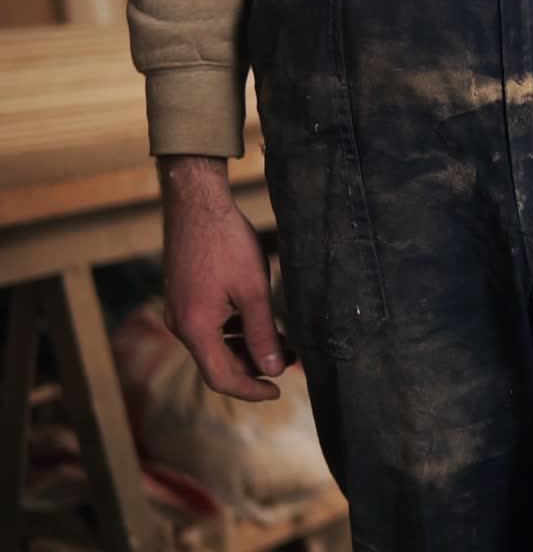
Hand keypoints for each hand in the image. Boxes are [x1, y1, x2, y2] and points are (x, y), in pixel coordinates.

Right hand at [160, 155, 283, 400]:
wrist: (197, 204)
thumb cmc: (227, 244)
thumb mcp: (253, 291)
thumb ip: (262, 334)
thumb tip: (272, 370)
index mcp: (195, 328)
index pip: (221, 378)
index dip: (251, 390)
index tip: (278, 392)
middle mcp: (180, 325)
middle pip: (217, 364)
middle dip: (253, 368)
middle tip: (289, 363)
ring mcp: (179, 310)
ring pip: (214, 345)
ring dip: (245, 349)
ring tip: (282, 343)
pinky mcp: (183, 297)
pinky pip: (209, 327)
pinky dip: (234, 331)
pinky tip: (260, 323)